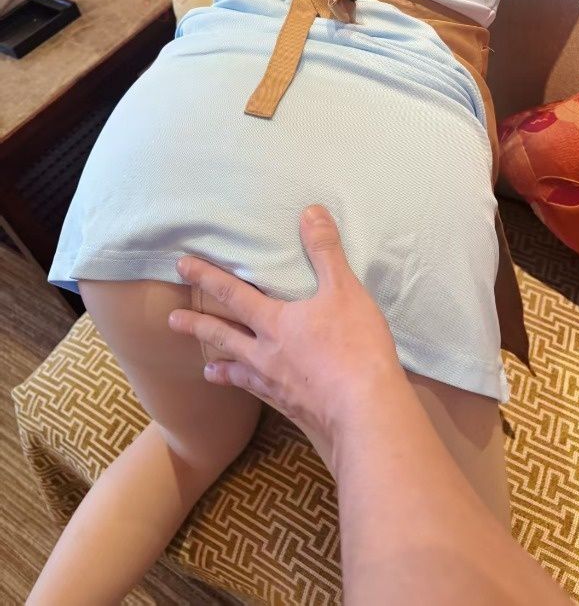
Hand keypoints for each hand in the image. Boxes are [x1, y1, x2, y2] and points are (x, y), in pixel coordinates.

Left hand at [168, 204, 403, 470]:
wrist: (363, 411)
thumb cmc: (354, 346)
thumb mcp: (345, 290)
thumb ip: (325, 251)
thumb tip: (310, 211)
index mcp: (274, 322)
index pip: (233, 293)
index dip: (207, 277)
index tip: (182, 267)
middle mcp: (266, 354)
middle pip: (224, 335)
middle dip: (198, 325)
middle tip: (171, 321)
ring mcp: (276, 384)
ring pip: (239, 371)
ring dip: (221, 367)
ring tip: (205, 369)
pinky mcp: (292, 408)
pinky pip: (261, 396)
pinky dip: (252, 391)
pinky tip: (256, 394)